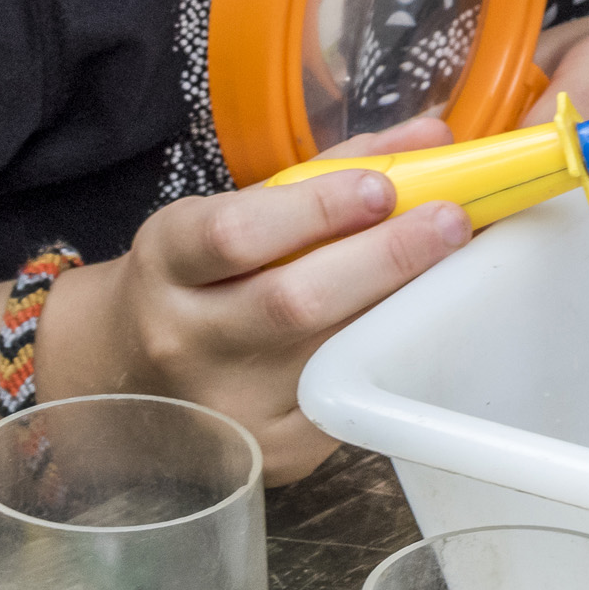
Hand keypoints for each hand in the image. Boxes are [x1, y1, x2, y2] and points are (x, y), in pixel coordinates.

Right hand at [29, 118, 472, 483]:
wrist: (129, 371)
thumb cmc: (206, 274)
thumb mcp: (239, 209)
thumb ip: (333, 171)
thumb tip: (435, 136)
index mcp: (170, 261)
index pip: (235, 235)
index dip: (315, 210)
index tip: (381, 189)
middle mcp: (187, 338)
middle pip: (292, 303)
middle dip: (385, 258)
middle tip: (452, 222)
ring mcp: (228, 405)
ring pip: (330, 357)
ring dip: (404, 306)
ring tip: (459, 265)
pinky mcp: (273, 453)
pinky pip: (348, 399)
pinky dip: (392, 355)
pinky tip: (427, 322)